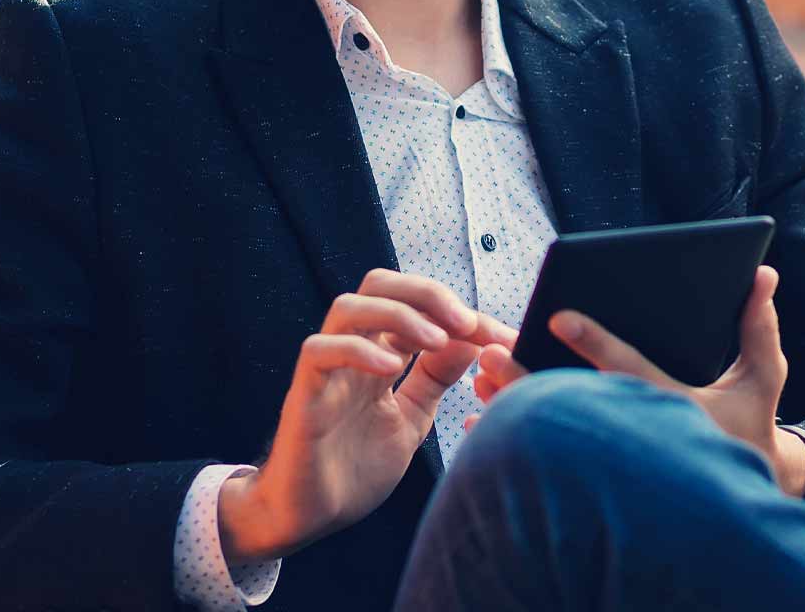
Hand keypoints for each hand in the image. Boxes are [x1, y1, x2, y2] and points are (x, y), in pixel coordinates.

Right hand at [219, 269, 514, 561]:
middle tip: (465, 322)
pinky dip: (357, 350)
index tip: (502, 335)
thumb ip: (434, 379)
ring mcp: (325, 371)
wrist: (311, 518)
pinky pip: (319, 351)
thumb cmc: (354, 471)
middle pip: (378, 285)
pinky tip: (391, 368)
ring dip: (398, 315)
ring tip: (436, 340)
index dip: (459, 312)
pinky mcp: (302, 396)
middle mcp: (351, 354)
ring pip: (347, 307)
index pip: (415, 306)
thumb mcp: (411, 418)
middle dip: (426, 293)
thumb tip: (470, 340)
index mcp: (378, 356)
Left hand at [470, 265, 804, 492]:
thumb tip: (763, 274)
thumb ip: (758, 328)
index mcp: (676, 406)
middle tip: (492, 353)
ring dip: (514, 404)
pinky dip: (514, 438)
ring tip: (481, 377)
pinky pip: (547, 459)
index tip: (558, 316)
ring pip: (554, 433)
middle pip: (575, 404)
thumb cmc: (747, 430)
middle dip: (530, 377)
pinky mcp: (599, 480)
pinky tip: (480, 418)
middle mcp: (639, 437)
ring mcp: (617, 463)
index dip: (595, 342)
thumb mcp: (763, 381)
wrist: (736, 505)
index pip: (629, 370)